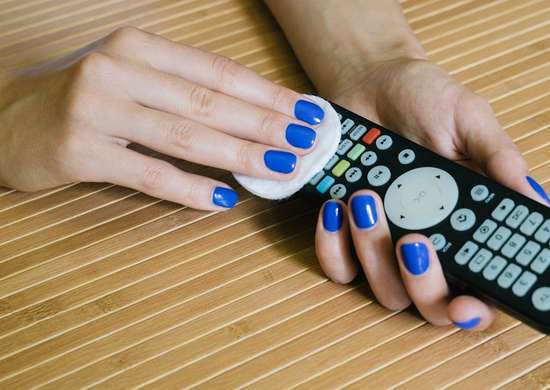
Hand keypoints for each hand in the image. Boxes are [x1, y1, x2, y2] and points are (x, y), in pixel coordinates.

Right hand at [0, 27, 324, 209]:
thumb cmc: (85, 99)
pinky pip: (147, 173)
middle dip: (265, 125)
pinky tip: (223, 200)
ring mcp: (96, 108)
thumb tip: (251, 117)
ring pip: (184, 136)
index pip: (218, 71)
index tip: (306, 113)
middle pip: (208, 103)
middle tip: (307, 144)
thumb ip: (183, 92)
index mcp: (138, 46)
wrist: (9, 120)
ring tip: (282, 169)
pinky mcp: (79, 150)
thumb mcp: (132, 78)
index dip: (267, 94)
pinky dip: (189, 189)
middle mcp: (117, 69)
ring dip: (240, 154)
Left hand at [315, 58, 547, 329]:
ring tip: (365, 198)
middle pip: (430, 302)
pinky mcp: (346, 234)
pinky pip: (338, 266)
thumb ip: (497, 157)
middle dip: (423, 284)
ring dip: (373, 252)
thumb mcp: (468, 119)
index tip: (465, 306)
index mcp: (466, 225)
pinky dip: (333, 246)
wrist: (369, 82)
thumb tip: (533, 200)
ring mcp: (384, 243)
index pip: (480, 284)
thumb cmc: (425, 98)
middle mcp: (428, 243)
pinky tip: (335, 208)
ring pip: (383, 289)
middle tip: (414, 242)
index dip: (476, 309)